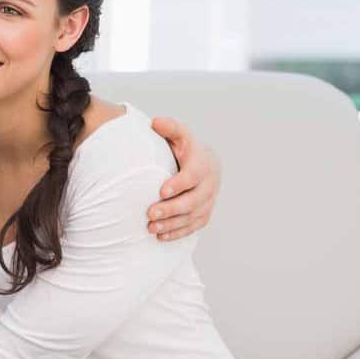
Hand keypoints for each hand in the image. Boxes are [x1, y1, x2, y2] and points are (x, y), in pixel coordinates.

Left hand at [147, 116, 220, 240]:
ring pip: (193, 216)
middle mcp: (209, 184)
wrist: (204, 164)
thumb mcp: (179, 136)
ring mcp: (209, 200)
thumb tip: (155, 122)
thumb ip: (169, 128)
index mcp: (203, 163)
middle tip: (149, 214)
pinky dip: (178, 232)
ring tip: (150, 228)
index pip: (194, 175)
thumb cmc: (185, 149)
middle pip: (193, 200)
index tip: (161, 191)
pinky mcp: (205, 213)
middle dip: (171, 209)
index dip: (179, 184)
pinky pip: (194, 226)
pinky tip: (160, 236)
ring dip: (172, 224)